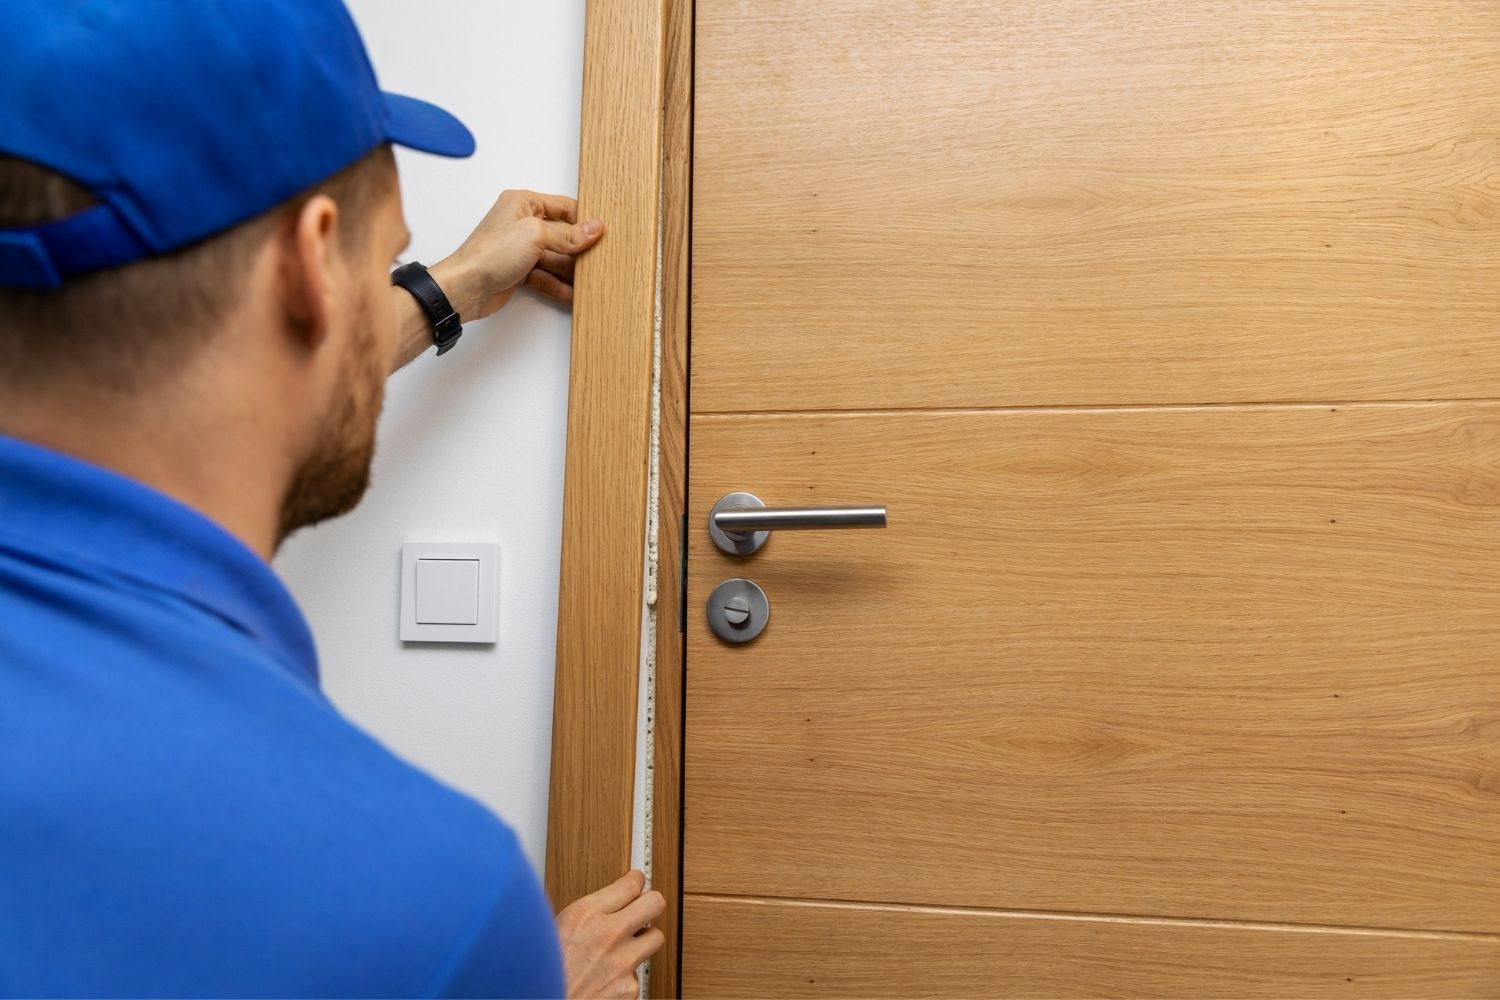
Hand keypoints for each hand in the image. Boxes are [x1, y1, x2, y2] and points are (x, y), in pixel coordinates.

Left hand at [430, 189, 603, 321]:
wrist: (465, 287)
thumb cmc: (490, 254)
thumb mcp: (534, 235)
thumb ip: (567, 234)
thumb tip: (593, 229)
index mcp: (523, 203)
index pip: (563, 207)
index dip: (583, 220)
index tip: (602, 234)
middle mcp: (522, 223)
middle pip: (562, 234)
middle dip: (580, 248)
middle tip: (600, 259)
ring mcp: (521, 249)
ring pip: (556, 257)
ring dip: (572, 270)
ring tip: (592, 279)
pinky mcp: (520, 271)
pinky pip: (546, 276)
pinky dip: (560, 285)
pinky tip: (575, 293)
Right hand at [555, 870, 665, 998]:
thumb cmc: (541, 972)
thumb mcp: (552, 929)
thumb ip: (583, 912)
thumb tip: (605, 900)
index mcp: (584, 915)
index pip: (630, 884)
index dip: (635, 881)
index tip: (635, 882)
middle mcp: (607, 935)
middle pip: (655, 903)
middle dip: (650, 903)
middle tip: (644, 906)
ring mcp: (622, 962)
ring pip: (655, 938)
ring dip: (642, 940)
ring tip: (624, 946)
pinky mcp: (630, 988)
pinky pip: (638, 973)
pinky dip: (626, 974)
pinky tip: (608, 976)